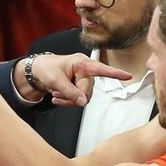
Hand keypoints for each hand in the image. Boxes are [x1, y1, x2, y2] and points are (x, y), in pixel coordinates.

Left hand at [13, 53, 132, 106]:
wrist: (37, 72)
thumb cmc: (46, 69)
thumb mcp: (55, 81)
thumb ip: (69, 91)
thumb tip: (83, 102)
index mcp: (81, 63)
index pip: (101, 69)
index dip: (115, 73)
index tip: (128, 76)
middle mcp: (85, 70)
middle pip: (88, 91)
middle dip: (73, 97)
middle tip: (57, 95)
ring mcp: (83, 79)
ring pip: (83, 98)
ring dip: (69, 100)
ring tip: (56, 94)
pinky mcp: (79, 86)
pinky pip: (79, 99)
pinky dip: (68, 101)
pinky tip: (57, 97)